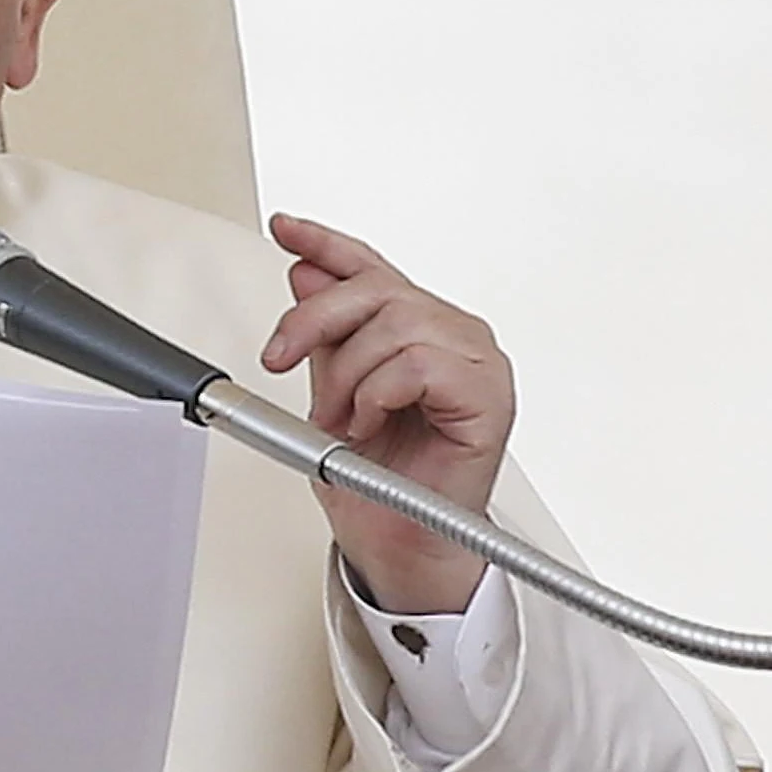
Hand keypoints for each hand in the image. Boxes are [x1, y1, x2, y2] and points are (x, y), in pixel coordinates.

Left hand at [259, 213, 515, 613]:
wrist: (399, 543)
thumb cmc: (375, 480)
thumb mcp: (330, 392)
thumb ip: (325, 337)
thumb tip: (304, 275)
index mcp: (418, 327)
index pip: (371, 267)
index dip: (326, 242)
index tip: (285, 228)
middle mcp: (453, 334)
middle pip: (376, 289)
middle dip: (314, 322)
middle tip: (280, 360)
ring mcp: (477, 361)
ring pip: (397, 325)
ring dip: (350, 376)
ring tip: (344, 419)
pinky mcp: (491, 395)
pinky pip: (420, 364)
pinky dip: (381, 394)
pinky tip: (375, 422)